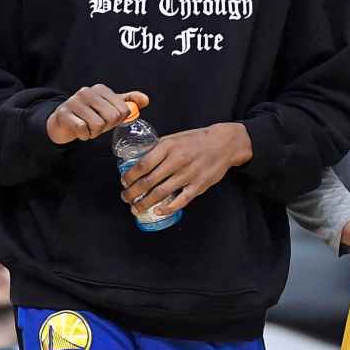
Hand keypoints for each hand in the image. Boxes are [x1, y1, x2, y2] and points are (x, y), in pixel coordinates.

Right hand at [46, 86, 149, 144]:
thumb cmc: (90, 115)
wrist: (62, 122)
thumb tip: (146, 100)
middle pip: (112, 117)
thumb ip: (128, 102)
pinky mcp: (63, 114)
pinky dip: (84, 135)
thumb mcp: (110, 107)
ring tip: (88, 128)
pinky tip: (80, 131)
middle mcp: (87, 92)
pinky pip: (82, 129)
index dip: (118, 120)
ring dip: (94, 132)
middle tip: (98, 126)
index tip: (108, 120)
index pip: (123, 110)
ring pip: (97, 124)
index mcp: (101, 89)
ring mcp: (74, 102)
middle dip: (106, 127)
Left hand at [120, 122, 251, 216]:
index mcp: (169, 146)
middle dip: (133, 193)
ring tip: (135, 208)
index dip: (130, 176)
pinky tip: (158, 211)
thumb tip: (140, 159)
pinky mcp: (199, 185)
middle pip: (149, 181)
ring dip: (145, 203)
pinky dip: (167, 208)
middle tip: (126, 197)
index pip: (143, 164)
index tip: (124, 181)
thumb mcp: (176, 137)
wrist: (224, 143)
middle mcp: (177, 160)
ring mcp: (189, 174)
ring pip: (161, 193)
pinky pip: (181, 200)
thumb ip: (159, 148)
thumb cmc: (197, 140)